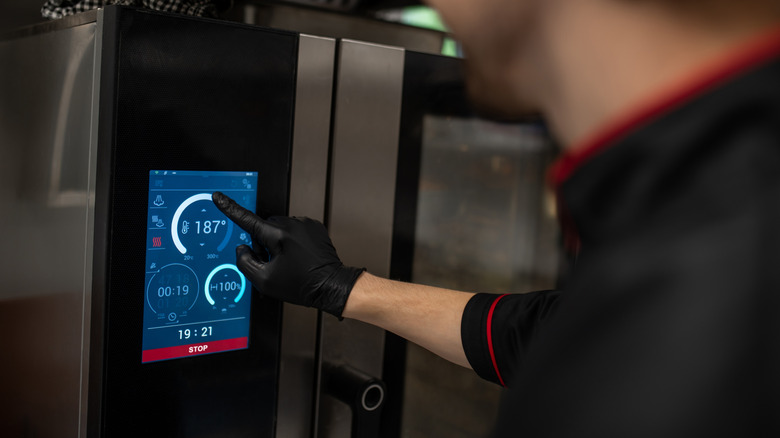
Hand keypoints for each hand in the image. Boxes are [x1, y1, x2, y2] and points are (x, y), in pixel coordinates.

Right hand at [212, 192, 363, 316]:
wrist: (331, 285)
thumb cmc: (302, 285)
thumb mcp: (264, 281)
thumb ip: (245, 262)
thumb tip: (243, 249)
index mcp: (279, 235)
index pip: (248, 220)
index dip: (230, 209)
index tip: (220, 198)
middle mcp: (293, 225)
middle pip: (264, 228)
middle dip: (263, 243)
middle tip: (273, 264)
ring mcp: (306, 225)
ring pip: (279, 229)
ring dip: (278, 243)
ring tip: (290, 263)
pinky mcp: (315, 228)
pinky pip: (294, 230)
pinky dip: (292, 241)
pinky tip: (298, 257)